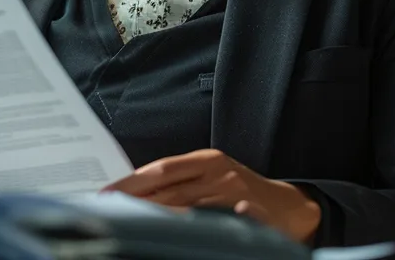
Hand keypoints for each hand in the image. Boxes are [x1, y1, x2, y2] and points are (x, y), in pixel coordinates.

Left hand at [102, 149, 320, 243]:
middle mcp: (220, 173)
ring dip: (159, 218)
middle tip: (109, 214)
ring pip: (189, 208)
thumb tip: (132, 194)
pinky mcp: (250, 215)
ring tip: (131, 226)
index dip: (131, 182)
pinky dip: (201, 225)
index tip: (105, 195)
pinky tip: (183, 233)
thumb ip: (178, 182)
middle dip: (137, 203)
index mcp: (206, 160)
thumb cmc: (239, 190)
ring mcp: (235, 194)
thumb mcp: (210, 176)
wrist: (290, 205)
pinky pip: (222, 222)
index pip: (160, 169)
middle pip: (170, 189)